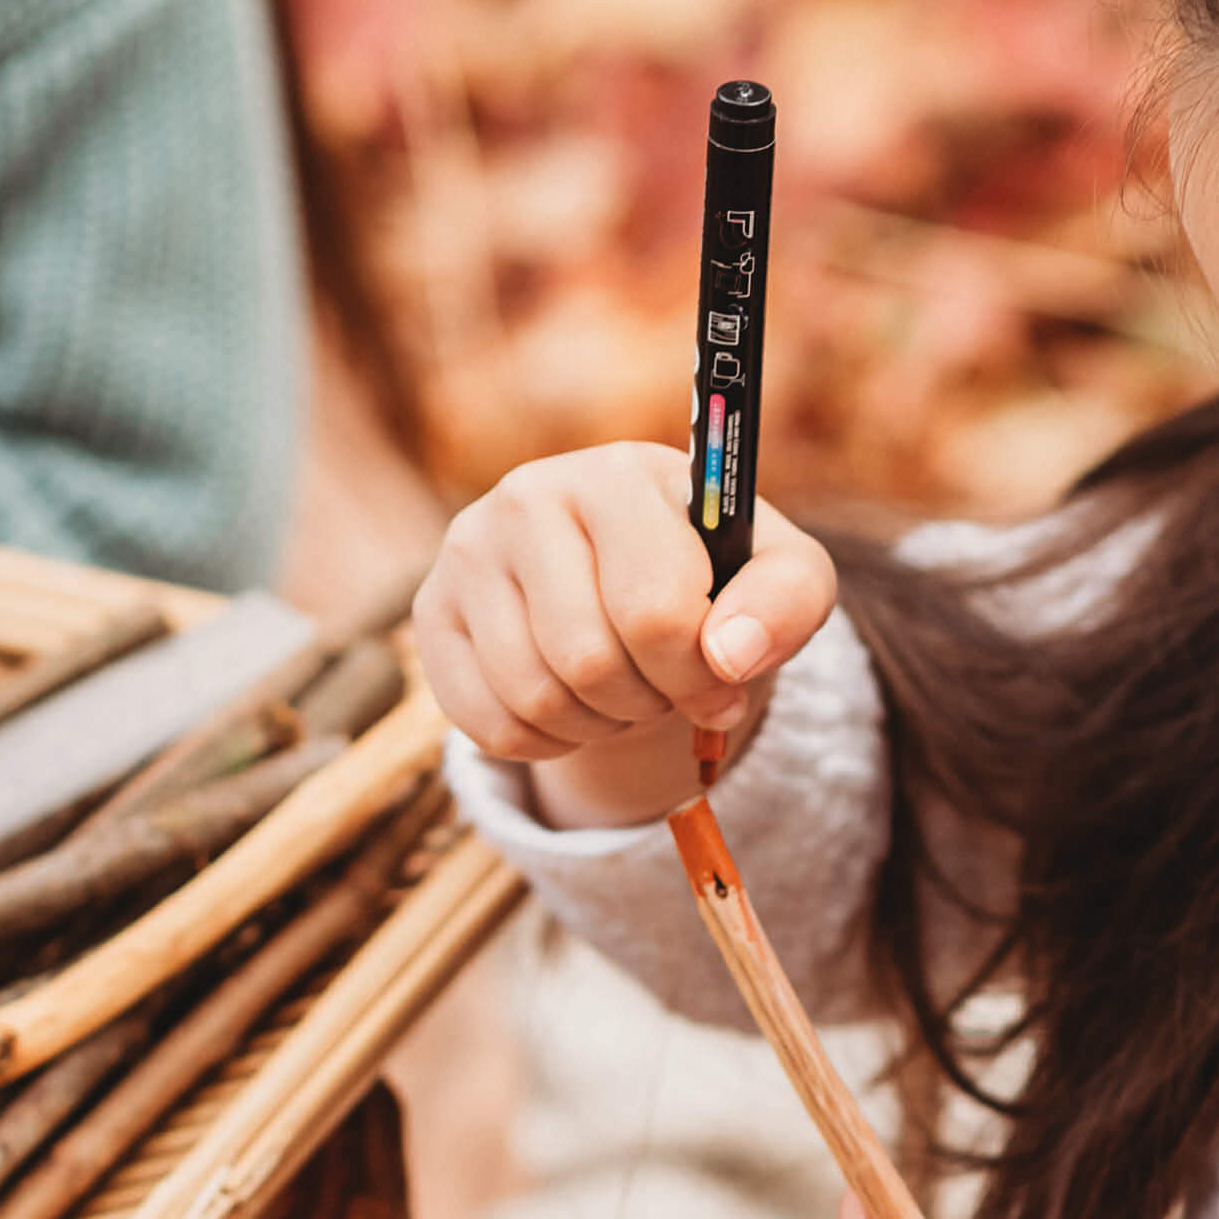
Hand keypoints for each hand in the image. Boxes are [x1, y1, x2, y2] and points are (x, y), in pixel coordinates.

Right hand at [412, 442, 836, 826]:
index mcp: (619, 474)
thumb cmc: (714, 576)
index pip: (654, 609)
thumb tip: (731, 657)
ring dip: (600, 725)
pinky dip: (547, 744)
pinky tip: (573, 707)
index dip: (698, 674)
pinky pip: (489, 725)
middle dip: (647, 701)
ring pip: (535, 699)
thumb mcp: (782, 577)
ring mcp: (468, 552)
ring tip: (625, 692)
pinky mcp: (433, 612)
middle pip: (589, 662)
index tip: (721, 679)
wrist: (632, 580)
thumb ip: (785, 602)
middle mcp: (528, 496)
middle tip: (666, 687)